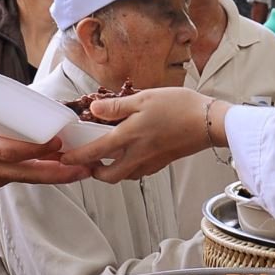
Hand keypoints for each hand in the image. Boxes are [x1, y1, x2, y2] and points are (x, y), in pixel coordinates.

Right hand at [0, 108, 92, 187]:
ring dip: (55, 174)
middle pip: (30, 174)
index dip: (36, 149)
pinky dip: (38, 172)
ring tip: (82, 168)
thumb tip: (27, 100)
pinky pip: (19, 177)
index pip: (12, 152)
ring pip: (28, 178)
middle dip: (61, 172)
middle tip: (86, 167)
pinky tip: (56, 166)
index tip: (58, 143)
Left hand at [60, 88, 220, 182]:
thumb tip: (94, 109)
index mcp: (130, 137)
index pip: (96, 152)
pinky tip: (132, 154)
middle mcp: (139, 155)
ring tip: (107, 158)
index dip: (77, 157)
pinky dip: (130, 167)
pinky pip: (140, 171)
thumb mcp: (144, 99)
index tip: (64, 158)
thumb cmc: (180, 107)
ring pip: (126, 176)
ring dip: (112, 171)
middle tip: (88, 164)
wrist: (210, 122)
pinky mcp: (163, 162)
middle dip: (95, 173)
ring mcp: (152, 161)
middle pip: (110, 176)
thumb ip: (117, 106)